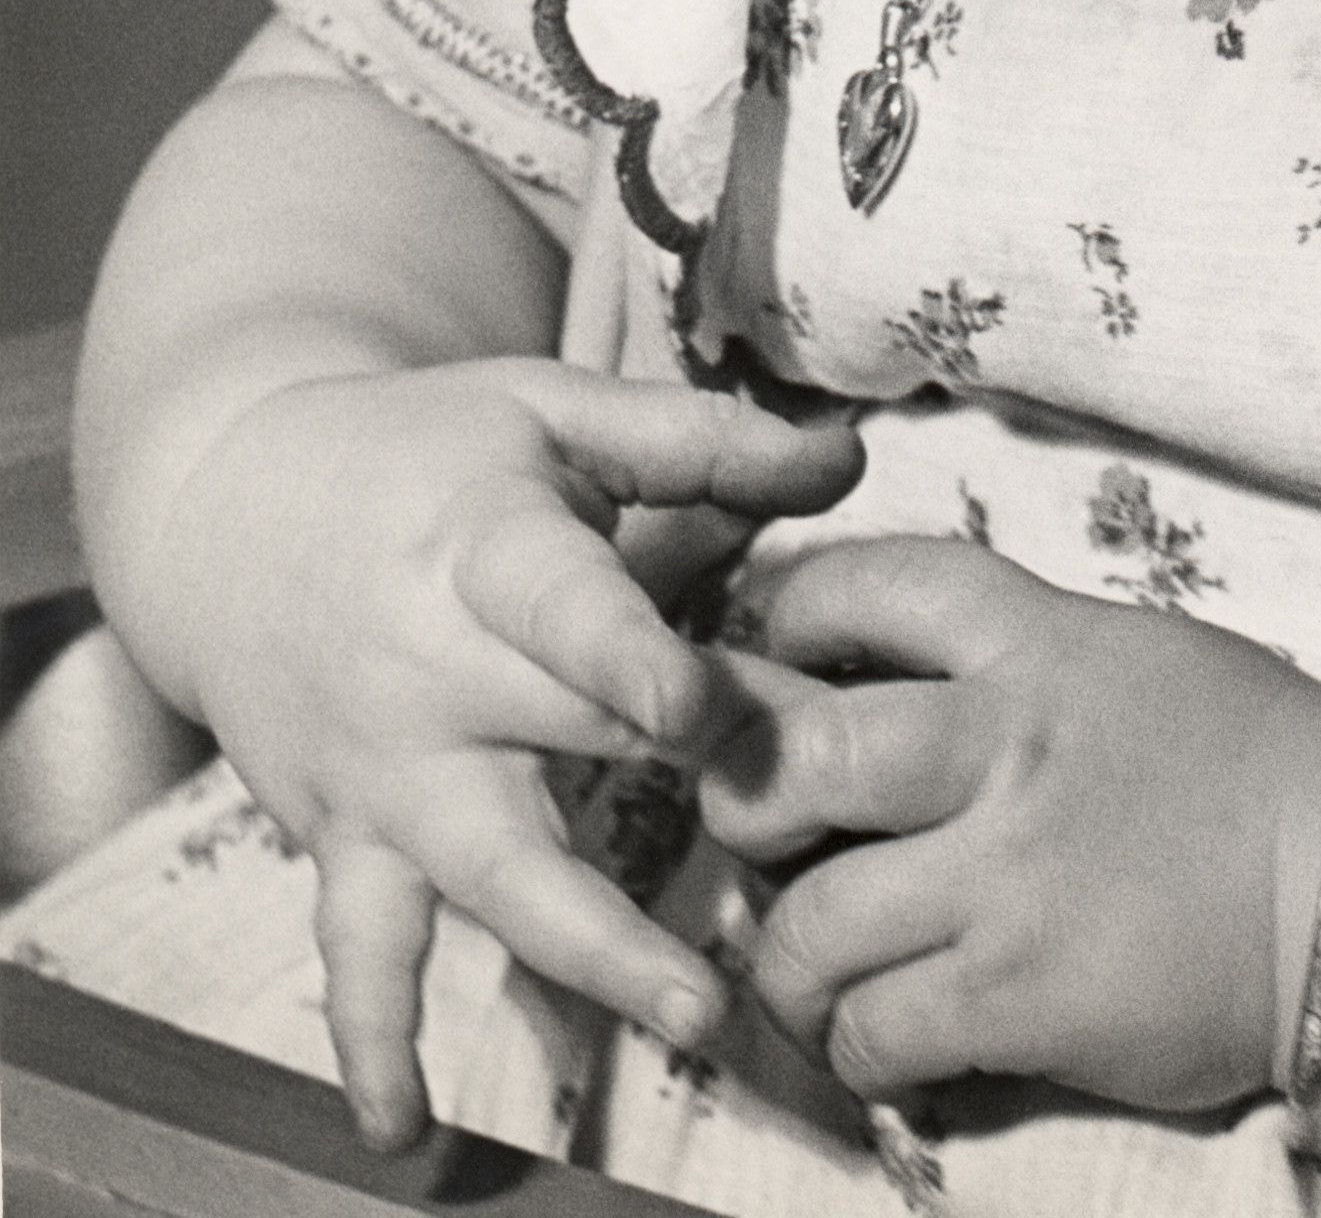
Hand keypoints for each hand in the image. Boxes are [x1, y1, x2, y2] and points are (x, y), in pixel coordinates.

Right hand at [166, 357, 861, 1145]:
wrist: (238, 508)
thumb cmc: (435, 453)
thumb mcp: (553, 411)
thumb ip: (703, 438)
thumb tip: (854, 455)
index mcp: (484, 549)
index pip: (560, 608)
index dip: (622, 652)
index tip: (686, 704)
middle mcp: (429, 674)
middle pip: (568, 738)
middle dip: (690, 783)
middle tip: (803, 838)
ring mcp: (385, 773)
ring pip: (489, 875)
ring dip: (589, 954)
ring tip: (693, 1019)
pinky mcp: (344, 842)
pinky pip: (358, 955)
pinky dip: (373, 1045)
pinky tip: (404, 1136)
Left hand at [700, 539, 1320, 1116]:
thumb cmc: (1251, 761)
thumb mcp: (1133, 659)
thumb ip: (1015, 659)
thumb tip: (887, 676)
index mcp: (1040, 645)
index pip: (876, 584)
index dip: (796, 611)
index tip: (778, 653)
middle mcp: (1008, 747)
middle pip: (795, 757)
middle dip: (744, 802)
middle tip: (764, 836)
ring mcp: (1010, 878)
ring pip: (810, 925)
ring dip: (791, 963)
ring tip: (819, 974)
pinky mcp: (1022, 999)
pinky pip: (874, 1032)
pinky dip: (859, 1048)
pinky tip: (892, 1040)